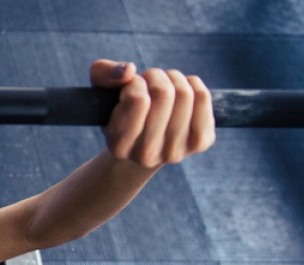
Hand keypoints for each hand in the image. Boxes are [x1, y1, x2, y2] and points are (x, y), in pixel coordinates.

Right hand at [90, 59, 214, 169]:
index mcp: (119, 145)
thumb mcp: (101, 91)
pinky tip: (182, 90)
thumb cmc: (119, 110)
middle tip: (149, 79)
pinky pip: (203, 98)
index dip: (136, 82)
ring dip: (173, 78)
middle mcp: (147, 155)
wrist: (142, 143)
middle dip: (155, 76)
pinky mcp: (200, 143)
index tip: (130, 86)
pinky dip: (193, 83)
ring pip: (185, 93)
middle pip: (164, 93)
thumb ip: (103, 73)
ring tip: (163, 84)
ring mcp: (176, 151)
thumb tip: (130, 70)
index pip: (138, 99)